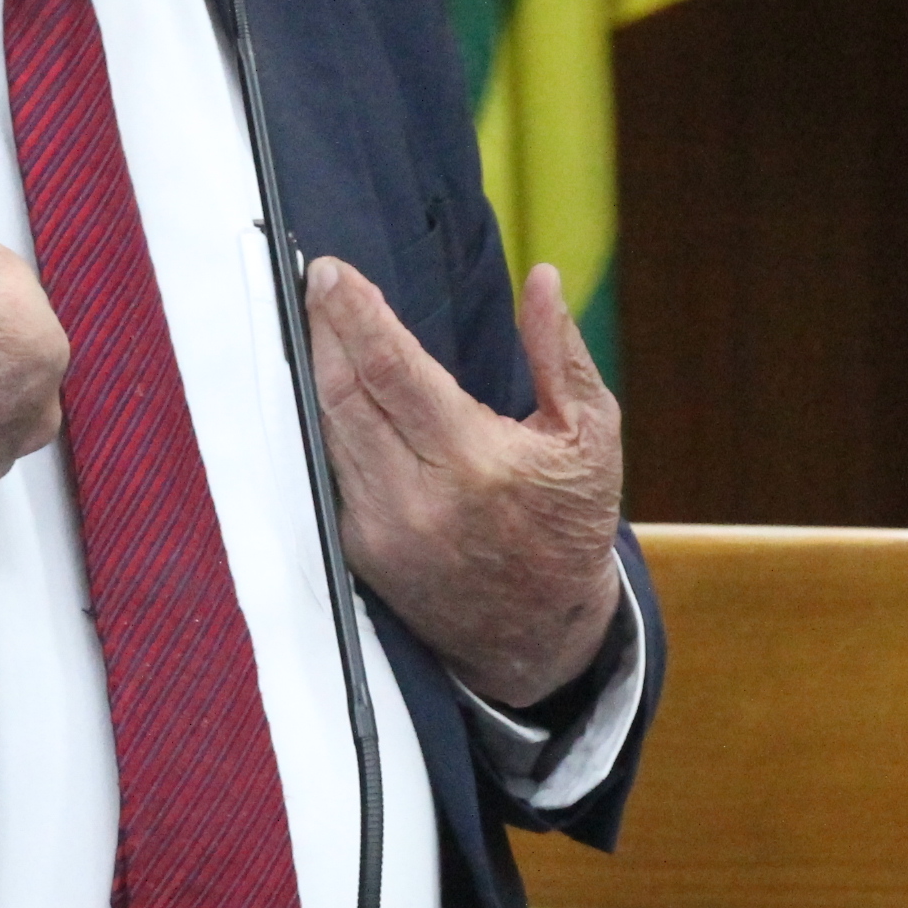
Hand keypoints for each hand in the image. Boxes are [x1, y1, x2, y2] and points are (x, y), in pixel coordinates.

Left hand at [305, 255, 623, 706]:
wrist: (540, 636)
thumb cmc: (570, 526)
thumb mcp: (591, 436)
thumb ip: (561, 354)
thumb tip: (543, 279)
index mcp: (473, 463)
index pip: (392, 369)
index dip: (356, 314)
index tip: (331, 271)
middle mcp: (415, 498)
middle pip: (344, 392)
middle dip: (324, 328)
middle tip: (317, 279)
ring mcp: (378, 528)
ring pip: (329, 427)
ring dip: (317, 367)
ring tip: (316, 316)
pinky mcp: (357, 548)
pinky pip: (331, 465)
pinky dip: (326, 417)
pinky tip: (324, 378)